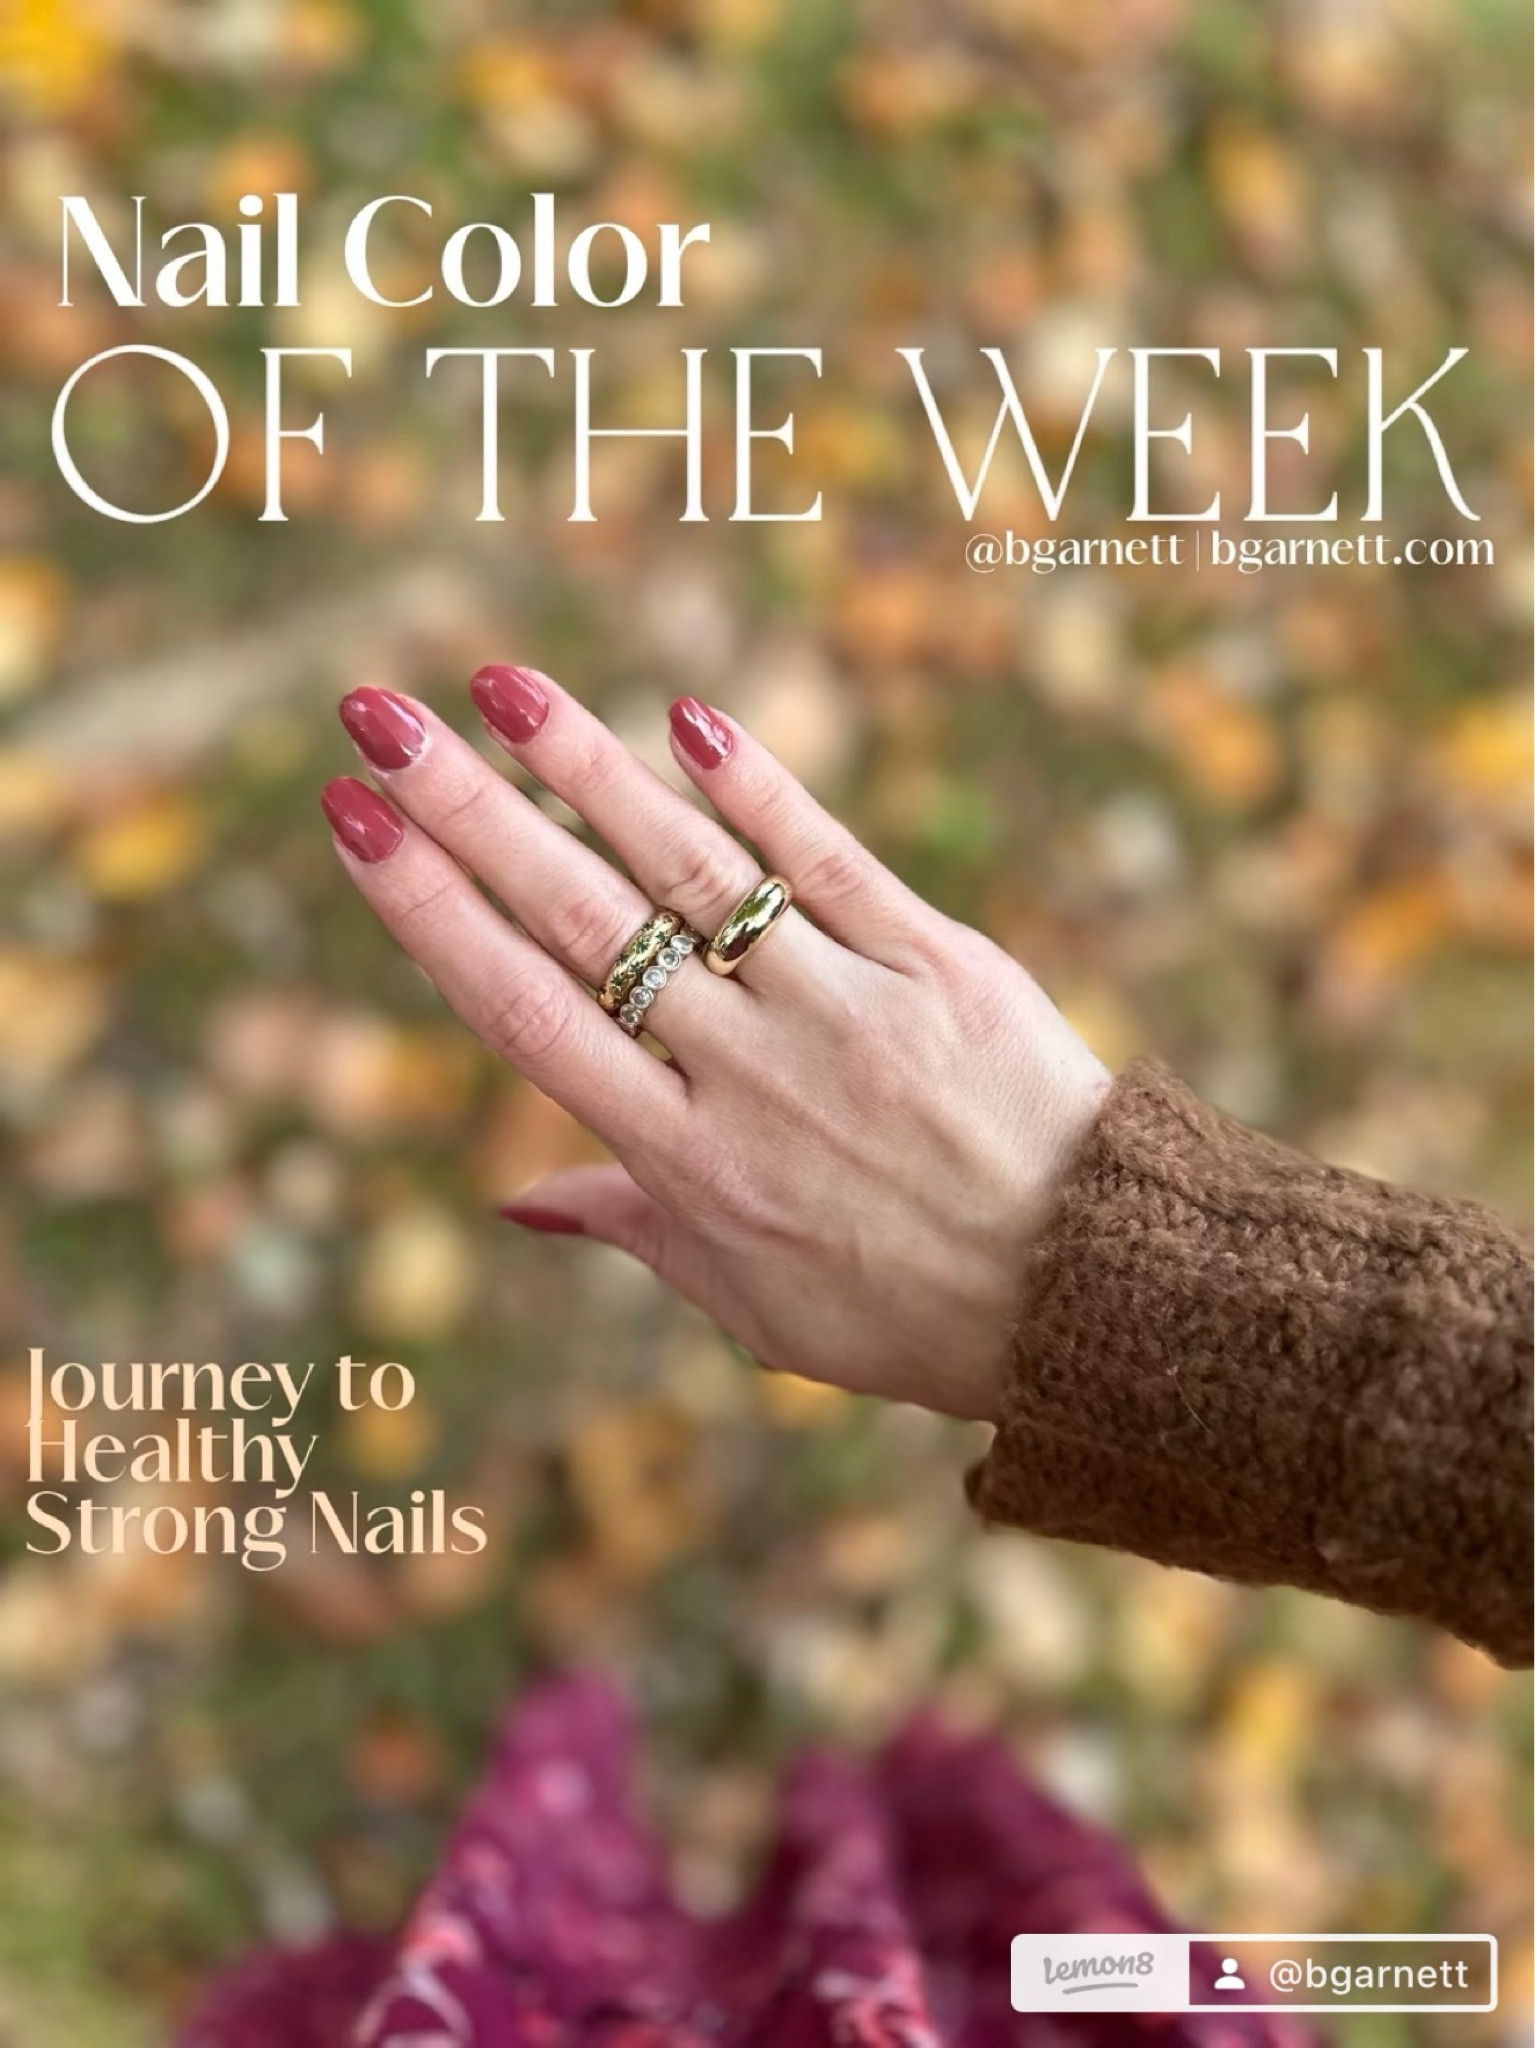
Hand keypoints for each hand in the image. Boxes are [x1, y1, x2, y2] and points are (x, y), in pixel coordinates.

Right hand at [322, 671, 1110, 1423]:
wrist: (1086, 1290)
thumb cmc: (903, 1309)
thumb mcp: (750, 1304)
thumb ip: (633, 1227)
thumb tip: (514, 1196)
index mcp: (684, 1161)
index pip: (526, 1014)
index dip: (430, 914)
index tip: (354, 826)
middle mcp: (745, 1073)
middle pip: (583, 921)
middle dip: (469, 813)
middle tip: (378, 716)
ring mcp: (840, 1007)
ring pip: (694, 872)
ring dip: (589, 771)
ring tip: (500, 684)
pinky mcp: (933, 960)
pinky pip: (831, 862)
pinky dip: (763, 788)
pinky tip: (688, 717)